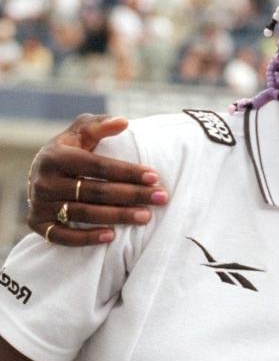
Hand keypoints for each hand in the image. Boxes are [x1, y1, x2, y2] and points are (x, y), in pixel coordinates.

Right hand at [27, 114, 167, 245]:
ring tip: (146, 216)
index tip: (155, 177)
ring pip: (84, 214)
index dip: (127, 172)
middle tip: (160, 198)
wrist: (39, 174)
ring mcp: (39, 204)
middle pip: (95, 191)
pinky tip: (112, 236)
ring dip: (118, 216)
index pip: (98, 166)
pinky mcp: (37, 224)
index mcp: (56, 156)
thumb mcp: (81, 133)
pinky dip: (86, 238)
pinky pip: (62, 236)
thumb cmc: (70, 150)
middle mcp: (44, 181)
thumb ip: (99, 126)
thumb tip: (123, 122)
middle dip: (132, 195)